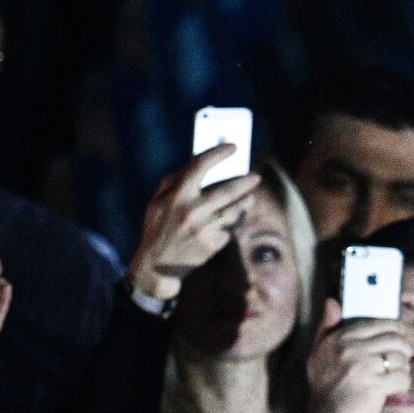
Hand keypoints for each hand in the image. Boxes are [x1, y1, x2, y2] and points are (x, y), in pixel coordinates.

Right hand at [127, 145, 261, 299]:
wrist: (157, 265)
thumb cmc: (158, 226)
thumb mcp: (158, 201)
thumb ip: (176, 180)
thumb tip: (200, 159)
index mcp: (176, 195)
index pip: (200, 165)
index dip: (218, 153)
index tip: (232, 147)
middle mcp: (191, 210)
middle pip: (228, 189)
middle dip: (246, 181)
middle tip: (256, 176)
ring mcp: (204, 229)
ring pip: (234, 210)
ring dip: (245, 202)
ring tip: (250, 197)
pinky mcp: (212, 244)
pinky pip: (229, 228)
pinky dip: (231, 224)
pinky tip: (230, 221)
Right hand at [305, 299, 413, 412]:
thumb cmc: (325, 389)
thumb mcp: (318, 354)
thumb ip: (326, 327)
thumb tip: (332, 301)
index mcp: (339, 338)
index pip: (379, 323)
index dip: (397, 330)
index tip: (403, 339)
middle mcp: (349, 349)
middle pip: (394, 338)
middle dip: (405, 348)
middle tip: (406, 358)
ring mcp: (361, 367)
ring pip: (400, 356)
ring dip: (404, 367)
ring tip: (396, 375)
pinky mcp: (373, 386)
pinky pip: (402, 376)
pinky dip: (404, 383)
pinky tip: (396, 388)